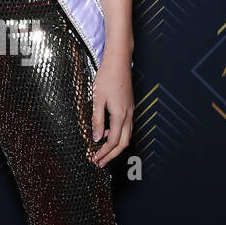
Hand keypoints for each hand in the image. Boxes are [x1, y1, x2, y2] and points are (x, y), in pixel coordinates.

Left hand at [90, 46, 133, 166]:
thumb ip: (97, 120)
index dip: (104, 153)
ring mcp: (130, 111)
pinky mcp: (128, 107)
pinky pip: (125, 126)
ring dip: (114, 146)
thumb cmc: (107, 77)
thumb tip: (97, 138)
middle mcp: (128, 115)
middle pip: (123, 143)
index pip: (113, 142)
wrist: (119, 61)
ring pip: (126, 135)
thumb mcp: (97, 99)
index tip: (95, 159)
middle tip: (100, 162)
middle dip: (112, 155)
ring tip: (102, 152)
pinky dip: (117, 134)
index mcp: (120, 115)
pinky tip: (105, 133)